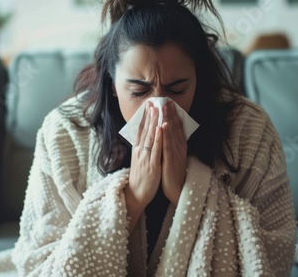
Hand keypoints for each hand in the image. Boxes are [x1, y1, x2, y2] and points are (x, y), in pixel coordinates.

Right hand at [124, 103, 162, 232]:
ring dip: (155, 123)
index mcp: (137, 150)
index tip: (148, 106)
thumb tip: (142, 138)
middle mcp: (140, 152)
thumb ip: (140, 149)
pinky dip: (159, 138)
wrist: (135, 195)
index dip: (145, 118)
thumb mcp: (138, 161)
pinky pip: (156, 150)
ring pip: (151, 137)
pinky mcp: (152, 166)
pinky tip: (161, 128)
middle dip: (150, 116)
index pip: (141, 131)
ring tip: (158, 110)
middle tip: (154, 102)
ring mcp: (145, 158)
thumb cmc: (139, 178)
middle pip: (146, 131)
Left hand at [161, 101, 187, 205]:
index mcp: (180, 146)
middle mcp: (179, 147)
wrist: (177, 189)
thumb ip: (171, 145)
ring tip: (165, 108)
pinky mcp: (170, 160)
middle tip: (167, 101)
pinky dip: (166, 135)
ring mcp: (176, 153)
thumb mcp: (173, 156)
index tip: (169, 103)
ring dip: (168, 120)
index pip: (177, 127)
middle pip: (175, 128)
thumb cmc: (173, 173)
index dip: (173, 115)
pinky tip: (164, 126)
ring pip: (171, 134)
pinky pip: (167, 145)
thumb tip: (167, 133)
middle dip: (171, 114)